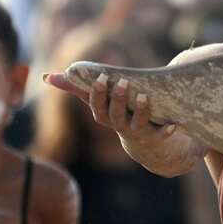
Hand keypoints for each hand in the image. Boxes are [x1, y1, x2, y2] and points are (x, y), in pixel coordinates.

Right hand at [44, 72, 177, 148]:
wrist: (147, 146)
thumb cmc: (119, 116)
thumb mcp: (98, 104)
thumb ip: (76, 89)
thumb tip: (47, 77)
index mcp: (105, 118)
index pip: (97, 108)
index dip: (98, 95)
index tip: (102, 78)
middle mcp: (120, 128)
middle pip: (114, 116)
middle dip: (116, 100)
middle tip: (121, 82)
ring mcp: (138, 134)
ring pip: (137, 124)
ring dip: (140, 111)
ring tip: (144, 96)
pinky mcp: (157, 137)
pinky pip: (162, 135)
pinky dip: (167, 131)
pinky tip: (174, 124)